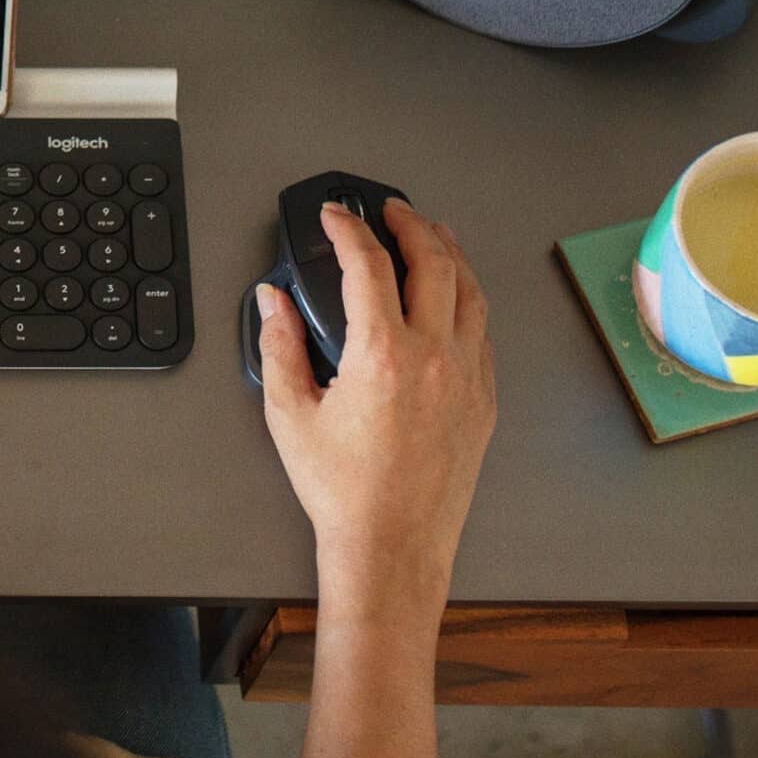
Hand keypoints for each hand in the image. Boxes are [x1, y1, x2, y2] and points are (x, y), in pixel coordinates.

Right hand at [256, 201, 494, 613]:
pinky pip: (483, 332)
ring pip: (472, 292)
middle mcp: (435, 357)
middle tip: (390, 210)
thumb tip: (273, 301)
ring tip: (434, 234)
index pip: (369, 264)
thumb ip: (279, 346)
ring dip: (451, 253)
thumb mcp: (290, 414)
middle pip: (435, 262)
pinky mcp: (483, 402)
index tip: (336, 215)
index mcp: (383, 353)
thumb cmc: (342, 490)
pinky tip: (454, 297)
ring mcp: (467, 378)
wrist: (393, 547)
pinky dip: (468, 300)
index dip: (349, 228)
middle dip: (411, 224)